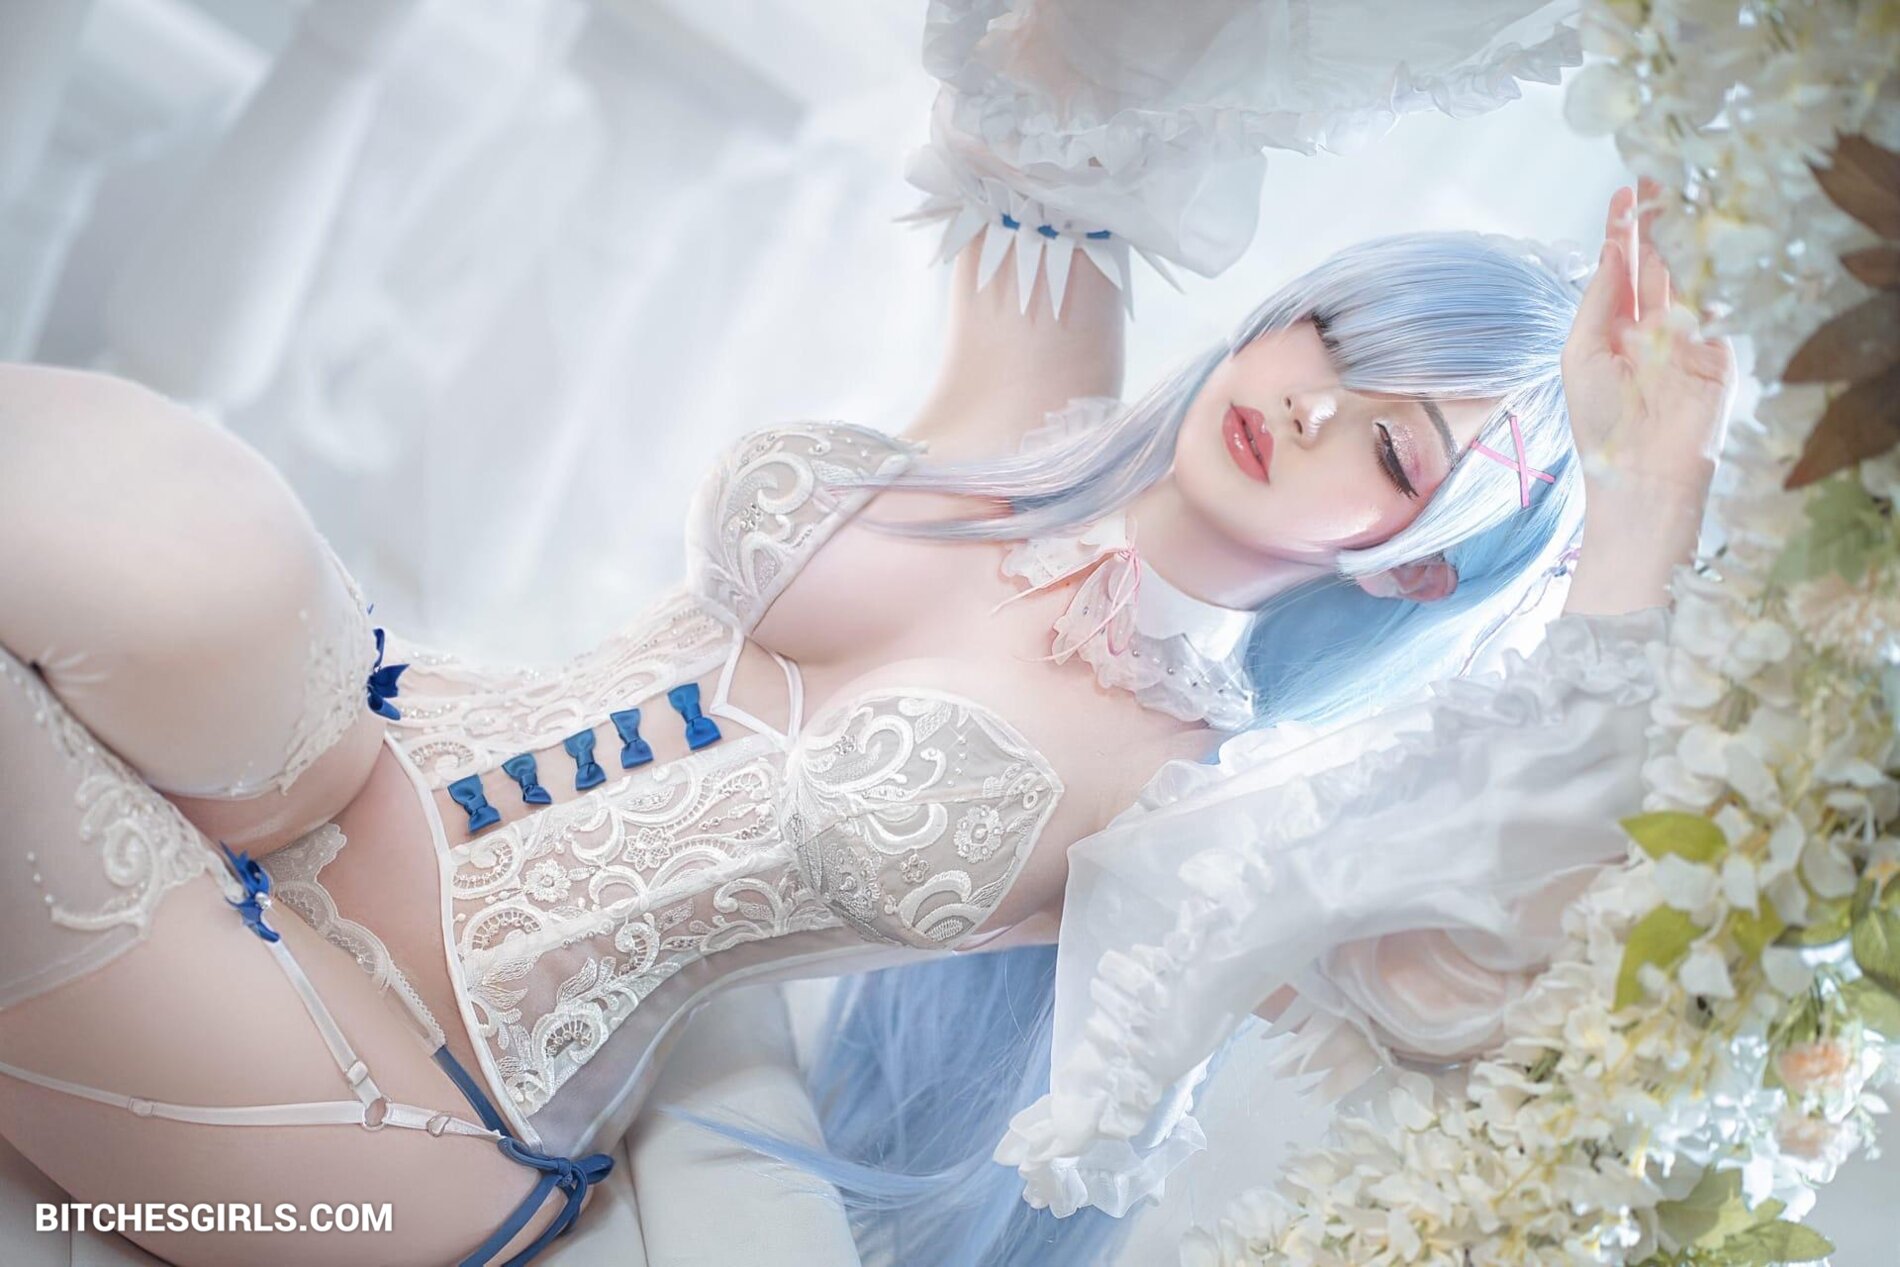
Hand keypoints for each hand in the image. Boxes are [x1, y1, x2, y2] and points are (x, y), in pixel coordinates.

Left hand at [1562, 182, 1735, 503]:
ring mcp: (1687, 339)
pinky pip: (1716, 307)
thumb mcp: (1582, 354)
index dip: (1623, 232)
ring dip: (1684, 239)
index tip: (1624, 194)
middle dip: (1656, 224)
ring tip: (1678, 199)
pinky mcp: (1719, 354)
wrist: (1642, 475)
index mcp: (1612, 329)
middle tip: (1656, 182)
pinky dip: (1711, 277)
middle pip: (1657, 264)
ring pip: (1688, 278)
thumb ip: (1599, 300)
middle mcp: (1650, 329)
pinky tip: (1703, 244)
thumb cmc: (1600, 423)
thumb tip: (1612, 250)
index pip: (1621, 269)